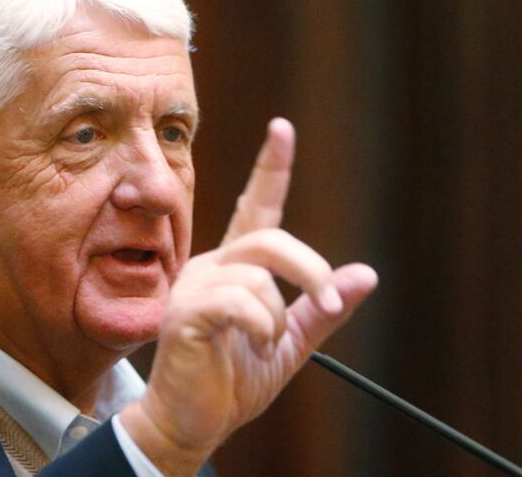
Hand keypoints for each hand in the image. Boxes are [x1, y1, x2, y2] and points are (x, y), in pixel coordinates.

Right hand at [121, 118, 377, 474]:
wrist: (193, 420)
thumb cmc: (234, 379)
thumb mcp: (290, 343)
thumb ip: (322, 310)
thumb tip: (366, 274)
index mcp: (234, 269)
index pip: (255, 209)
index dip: (271, 169)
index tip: (282, 128)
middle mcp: (211, 267)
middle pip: (268, 237)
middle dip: (310, 268)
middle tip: (329, 302)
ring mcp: (193, 287)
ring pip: (257, 275)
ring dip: (279, 314)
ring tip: (266, 343)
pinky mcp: (184, 313)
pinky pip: (237, 302)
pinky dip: (261, 326)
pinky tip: (253, 344)